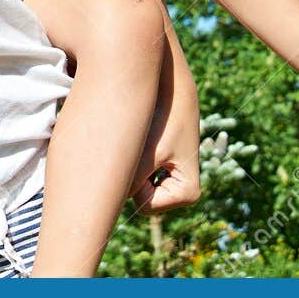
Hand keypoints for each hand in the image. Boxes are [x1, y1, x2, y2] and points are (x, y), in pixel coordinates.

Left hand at [128, 98, 202, 214]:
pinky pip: (140, 176)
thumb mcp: (147, 154)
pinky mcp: (166, 171)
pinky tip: (145, 143)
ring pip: (138, 187)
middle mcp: (184, 193)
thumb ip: (131, 182)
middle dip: (135, 176)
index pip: (145, 206)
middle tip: (143, 148)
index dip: (137, 183)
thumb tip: (110, 203)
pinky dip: (137, 162)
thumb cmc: (163, 120)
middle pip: (142, 199)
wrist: (173, 92)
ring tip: (146, 144)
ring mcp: (175, 182)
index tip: (145, 155)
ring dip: (135, 167)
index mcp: (188, 194)